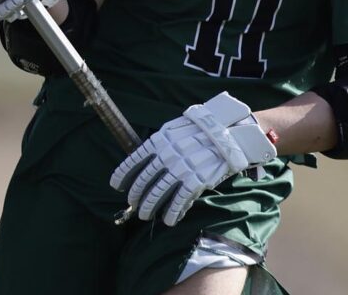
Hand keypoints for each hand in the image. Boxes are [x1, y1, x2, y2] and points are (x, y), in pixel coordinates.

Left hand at [109, 92, 276, 225]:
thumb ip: (163, 142)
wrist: (231, 130)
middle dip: (137, 195)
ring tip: (146, 215)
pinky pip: (179, 201)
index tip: (116, 185)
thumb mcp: (178, 127)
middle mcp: (166, 155)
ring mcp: (180, 169)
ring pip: (158, 193)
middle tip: (135, 204)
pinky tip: (169, 220)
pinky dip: (172, 212)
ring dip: (150, 206)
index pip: (134, 160)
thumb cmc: (205, 127)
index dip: (122, 175)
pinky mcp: (195, 181)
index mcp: (160, 140)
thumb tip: (149, 158)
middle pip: (144, 180)